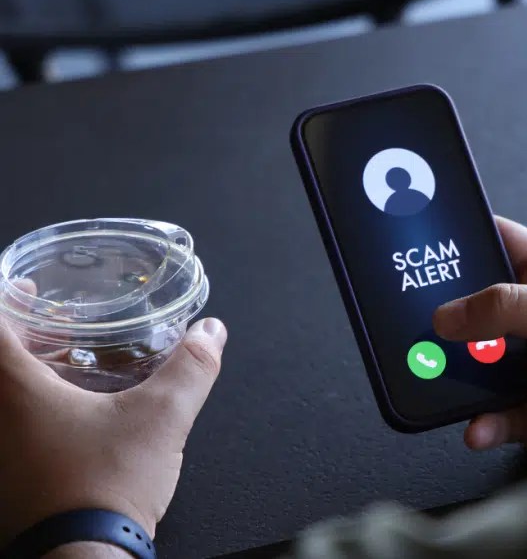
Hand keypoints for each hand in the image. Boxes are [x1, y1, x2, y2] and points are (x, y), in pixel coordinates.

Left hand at [0, 318, 226, 543]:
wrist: (84, 557)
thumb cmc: (106, 487)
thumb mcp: (162, 418)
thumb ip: (190, 368)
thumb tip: (211, 333)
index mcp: (13, 389)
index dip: (6, 298)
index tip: (28, 290)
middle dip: (19, 337)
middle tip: (49, 326)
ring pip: (1, 397)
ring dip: (22, 376)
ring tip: (60, 368)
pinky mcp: (6, 480)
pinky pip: (9, 431)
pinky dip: (27, 414)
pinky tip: (67, 420)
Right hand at [434, 217, 526, 460]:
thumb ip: (513, 306)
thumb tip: (454, 311)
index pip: (506, 244)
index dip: (471, 236)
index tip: (434, 236)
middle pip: (476, 308)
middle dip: (448, 315)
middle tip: (420, 317)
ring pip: (473, 364)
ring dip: (455, 373)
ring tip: (439, 374)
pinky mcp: (526, 413)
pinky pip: (487, 414)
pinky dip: (478, 422)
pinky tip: (479, 424)